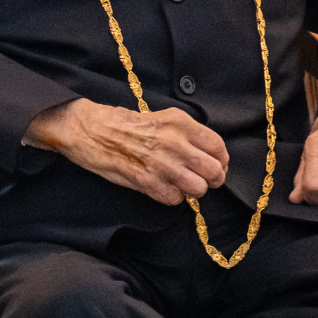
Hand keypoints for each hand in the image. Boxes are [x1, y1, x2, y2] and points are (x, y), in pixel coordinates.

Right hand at [23, 99, 228, 205]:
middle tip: (204, 179)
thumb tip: (209, 154)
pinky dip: (173, 197)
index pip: (218, 146)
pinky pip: (175, 199)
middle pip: (214, 170)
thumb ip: (188, 134)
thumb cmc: (129, 124)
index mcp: (181, 123)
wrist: (94, 130)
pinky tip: (164, 188)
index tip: (218, 165)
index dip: (222, 160)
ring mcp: (161, 164)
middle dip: (213, 178)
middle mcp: (175, 143)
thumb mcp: (164, 118)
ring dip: (193, 190)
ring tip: (183, 184)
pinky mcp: (147, 181)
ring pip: (198, 188)